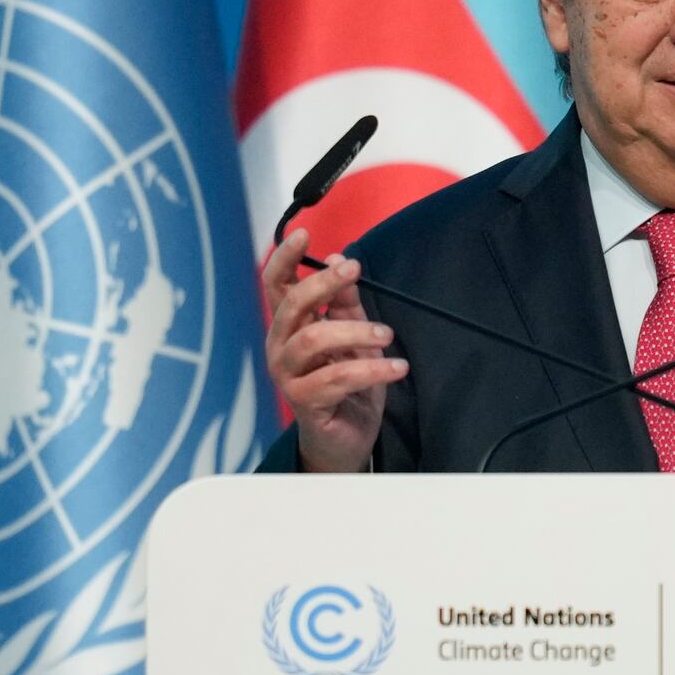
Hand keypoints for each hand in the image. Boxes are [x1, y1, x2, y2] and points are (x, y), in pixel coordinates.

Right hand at [262, 230, 407, 471]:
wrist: (345, 439)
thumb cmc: (346, 386)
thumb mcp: (352, 337)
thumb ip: (345, 303)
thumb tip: (341, 261)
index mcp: (289, 327)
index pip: (276, 285)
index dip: (285, 258)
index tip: (305, 234)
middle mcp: (281, 347)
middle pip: (292, 305)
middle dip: (324, 283)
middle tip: (355, 270)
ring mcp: (288, 375)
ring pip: (314, 339)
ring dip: (355, 330)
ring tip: (387, 335)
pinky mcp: (304, 401)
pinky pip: (338, 376)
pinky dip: (372, 368)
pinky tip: (397, 367)